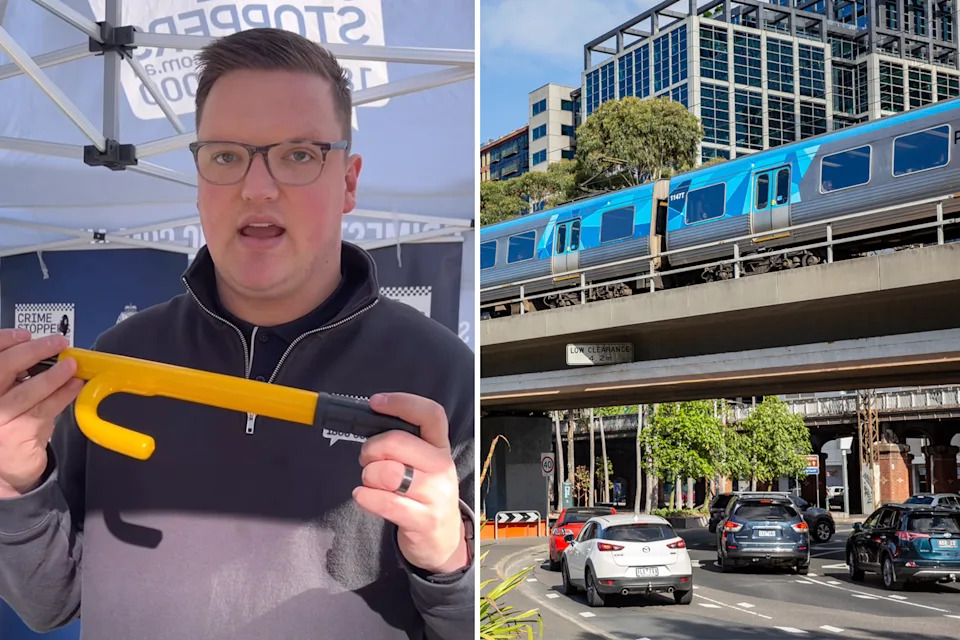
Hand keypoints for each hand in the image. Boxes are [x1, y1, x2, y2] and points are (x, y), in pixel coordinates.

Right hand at [0, 330, 82, 497]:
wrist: (6, 468)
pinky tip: (75, 385)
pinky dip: (63, 394)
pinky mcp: (18, 433)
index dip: (3, 341)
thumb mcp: (6, 396)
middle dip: (32, 351)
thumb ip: (16, 376)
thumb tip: (44, 350)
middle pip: (3, 368)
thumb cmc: (9, 425)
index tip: (24, 335)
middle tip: (56, 343)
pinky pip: (45, 408)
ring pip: (27, 390)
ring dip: (54, 374)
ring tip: (71, 365)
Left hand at [353, 392, 467, 573]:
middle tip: (366, 458)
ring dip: (368, 476)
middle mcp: (441, 468)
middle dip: (370, 448)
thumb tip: (371, 420)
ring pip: (386, 472)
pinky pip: (384, 502)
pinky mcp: (423, 520)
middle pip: (397, 442)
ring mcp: (435, 495)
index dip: (402, 402)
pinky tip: (363, 496)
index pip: (430, 414)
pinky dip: (365, 497)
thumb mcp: (424, 465)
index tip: (376, 402)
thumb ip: (405, 444)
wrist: (443, 540)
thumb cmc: (424, 495)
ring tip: (371, 482)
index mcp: (440, 447)